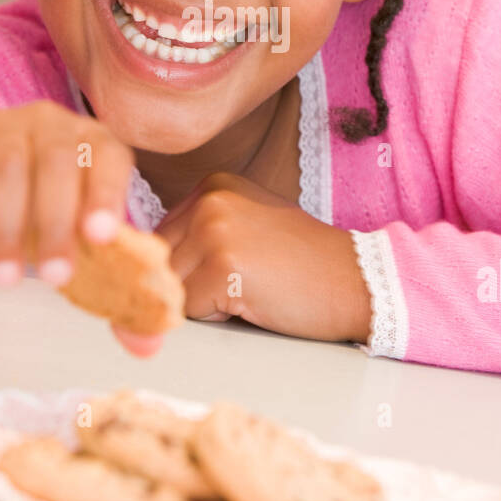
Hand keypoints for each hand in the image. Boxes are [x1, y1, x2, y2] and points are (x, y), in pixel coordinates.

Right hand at [0, 100, 159, 356]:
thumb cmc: (33, 210)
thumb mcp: (69, 243)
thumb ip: (109, 289)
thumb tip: (146, 346)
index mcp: (92, 145)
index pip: (109, 158)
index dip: (108, 194)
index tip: (102, 238)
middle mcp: (52, 126)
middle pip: (59, 162)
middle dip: (58, 222)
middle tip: (53, 278)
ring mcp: (2, 125)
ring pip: (9, 163)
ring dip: (8, 222)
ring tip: (3, 278)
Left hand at [154, 172, 371, 343]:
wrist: (355, 279)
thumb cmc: (304, 263)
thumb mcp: (248, 225)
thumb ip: (201, 231)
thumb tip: (145, 259)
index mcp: (213, 185)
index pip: (161, 237)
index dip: (188, 267)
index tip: (227, 270)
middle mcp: (209, 199)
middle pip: (161, 262)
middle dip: (191, 284)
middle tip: (243, 281)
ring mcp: (214, 229)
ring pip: (171, 286)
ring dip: (202, 301)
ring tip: (248, 288)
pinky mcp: (221, 264)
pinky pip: (189, 307)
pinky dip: (215, 315)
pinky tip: (252, 299)